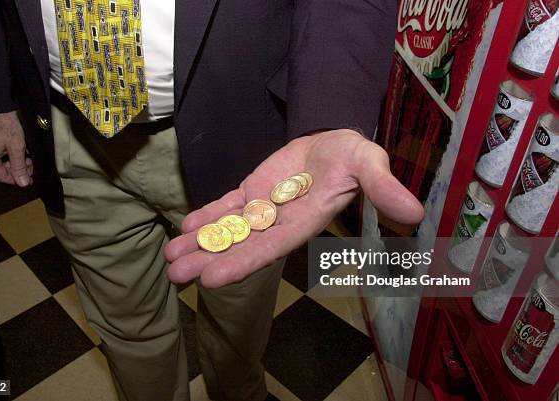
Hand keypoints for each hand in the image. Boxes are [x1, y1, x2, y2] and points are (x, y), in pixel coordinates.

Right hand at [0, 111, 31, 185]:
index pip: (3, 177)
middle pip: (4, 170)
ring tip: (29, 158)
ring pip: (5, 162)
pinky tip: (23, 151)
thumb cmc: (6, 125)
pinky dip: (13, 154)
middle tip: (31, 166)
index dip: (18, 179)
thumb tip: (23, 183)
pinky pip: (3, 154)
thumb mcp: (16, 148)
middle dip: (19, 169)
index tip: (29, 180)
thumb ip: (19, 166)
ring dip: (18, 162)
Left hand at [165, 129, 424, 287]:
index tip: (211, 279)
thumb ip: (383, 188)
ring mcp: (263, 207)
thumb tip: (415, 214)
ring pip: (228, 228)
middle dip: (209, 259)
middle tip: (174, 275)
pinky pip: (228, 206)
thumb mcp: (370, 164)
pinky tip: (185, 227)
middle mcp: (280, 221)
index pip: (271, 247)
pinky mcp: (253, 191)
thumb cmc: (354, 154)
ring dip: (200, 242)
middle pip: (241, 243)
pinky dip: (207, 216)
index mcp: (305, 220)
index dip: (243, 262)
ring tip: (169, 257)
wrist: (335, 141)